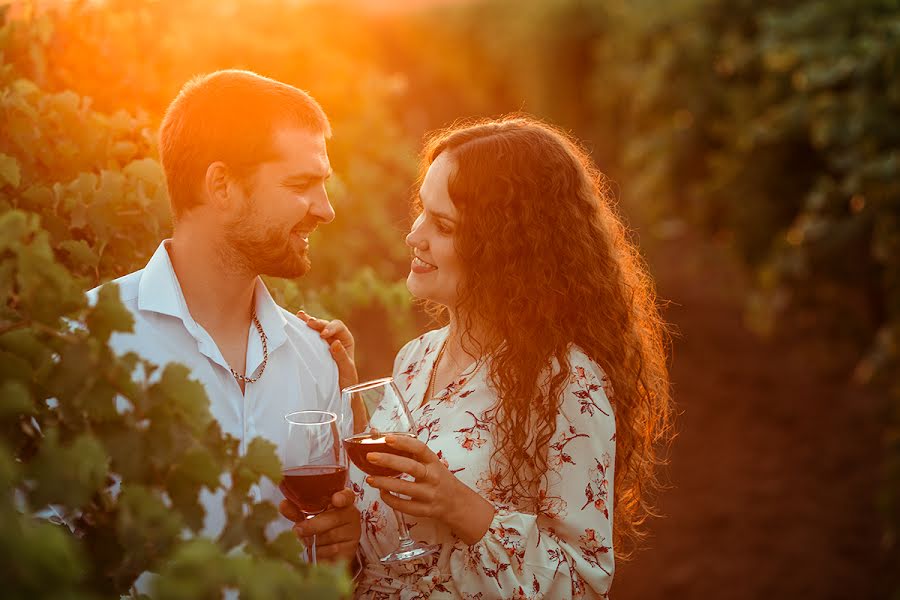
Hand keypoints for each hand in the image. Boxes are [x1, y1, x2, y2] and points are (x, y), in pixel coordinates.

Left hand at [279, 488, 360, 562]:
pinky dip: (319, 553)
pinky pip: (331, 553)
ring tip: (308, 540)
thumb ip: (297, 510)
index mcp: (342, 501)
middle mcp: (351, 515)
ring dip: (314, 541)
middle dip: (313, 525)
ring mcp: (353, 533)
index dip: (342, 497)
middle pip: (333, 519)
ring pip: (330, 538)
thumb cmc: (320, 526)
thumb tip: (283, 505)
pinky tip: (316, 551)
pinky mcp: (350, 550)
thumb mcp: (308, 516)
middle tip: (297, 530)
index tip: (335, 499)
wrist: (333, 549)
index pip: (347, 496)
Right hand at [297, 310, 357, 389]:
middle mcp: (335, 338)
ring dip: (308, 322)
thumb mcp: (346, 369)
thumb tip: (335, 343)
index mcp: (345, 340)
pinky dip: (303, 329)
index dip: (331, 328)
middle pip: (326, 325)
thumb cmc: (346, 380)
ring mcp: (323, 342)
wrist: (338, 390)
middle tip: (309, 322)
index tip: (323, 334)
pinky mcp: (314, 347)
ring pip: (316, 328)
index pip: (339, 328)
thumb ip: (341, 356)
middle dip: (317, 323)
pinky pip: (309, 336)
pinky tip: (296, 322)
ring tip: (299, 316)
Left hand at [365, 434, 494, 544]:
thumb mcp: (430, 463)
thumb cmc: (438, 478)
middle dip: (389, 461)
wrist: (457, 503)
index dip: (404, 442)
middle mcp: (433, 476)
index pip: (420, 448)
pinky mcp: (426, 510)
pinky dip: (391, 500)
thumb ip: (410, 453)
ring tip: (370, 479)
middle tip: (370, 457)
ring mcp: (430, 494)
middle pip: (410, 467)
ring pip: (405, 489)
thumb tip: (379, 436)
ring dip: (385, 483)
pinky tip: (382, 493)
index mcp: (434, 461)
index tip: (387, 438)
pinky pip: (405, 507)